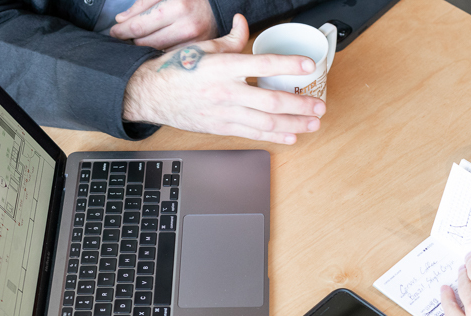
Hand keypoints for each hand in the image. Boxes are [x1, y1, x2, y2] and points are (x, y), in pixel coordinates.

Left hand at [111, 0, 217, 49]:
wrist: (218, 7)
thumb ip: (143, 4)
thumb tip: (122, 20)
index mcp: (177, 7)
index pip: (139, 26)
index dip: (122, 30)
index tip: (114, 31)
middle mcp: (187, 27)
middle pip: (146, 42)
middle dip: (131, 40)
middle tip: (124, 36)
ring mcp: (194, 43)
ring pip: (157, 51)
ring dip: (145, 47)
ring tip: (139, 40)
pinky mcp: (197, 52)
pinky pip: (170, 56)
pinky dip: (160, 52)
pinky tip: (156, 46)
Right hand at [123, 14, 325, 143]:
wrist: (151, 94)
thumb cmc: (177, 69)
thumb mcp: (202, 47)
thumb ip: (229, 39)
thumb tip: (243, 23)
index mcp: (223, 67)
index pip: (261, 64)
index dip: (288, 64)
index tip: (308, 66)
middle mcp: (226, 92)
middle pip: (270, 101)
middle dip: (299, 104)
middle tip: (319, 105)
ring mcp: (225, 113)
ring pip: (266, 122)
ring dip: (294, 123)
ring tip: (313, 122)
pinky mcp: (222, 127)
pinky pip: (253, 134)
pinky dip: (275, 135)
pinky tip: (292, 135)